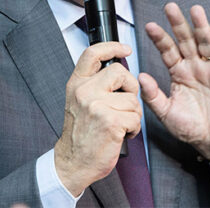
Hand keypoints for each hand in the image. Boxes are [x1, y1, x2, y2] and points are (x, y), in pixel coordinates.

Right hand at [54, 42, 140, 195]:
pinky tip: (121, 134)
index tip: (125, 48)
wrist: (73, 163)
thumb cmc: (81, 134)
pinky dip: (134, 129)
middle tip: (125, 104)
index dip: (112, 46)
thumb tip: (118, 70)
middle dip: (130, 88)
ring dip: (132, 114)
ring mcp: (96, 106)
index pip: (92, 54)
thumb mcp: (79, 101)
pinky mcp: (110, 121)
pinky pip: (135, 117)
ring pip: (132, 99)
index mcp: (77, 84)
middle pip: (121, 72)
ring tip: (119, 125)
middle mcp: (84, 91)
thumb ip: (94, 84)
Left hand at [138, 2, 209, 161]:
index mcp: (179, 72)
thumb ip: (153, 96)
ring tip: (195, 10)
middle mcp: (195, 66)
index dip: (160, 38)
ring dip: (201, 27)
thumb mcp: (166, 113)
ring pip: (206, 43)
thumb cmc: (190, 127)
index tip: (150, 26)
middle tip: (169, 7)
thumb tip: (140, 76)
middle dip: (178, 23)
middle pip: (185, 40)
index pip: (167, 50)